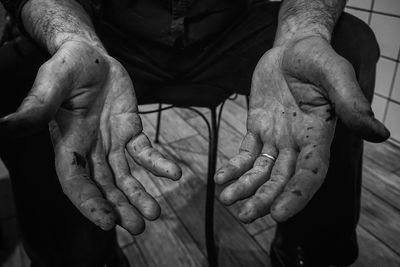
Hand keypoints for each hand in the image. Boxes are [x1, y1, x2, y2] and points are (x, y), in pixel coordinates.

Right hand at [0, 41, 181, 233]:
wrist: (90, 55)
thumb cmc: (68, 65)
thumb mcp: (52, 81)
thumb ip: (37, 106)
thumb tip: (6, 127)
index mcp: (67, 143)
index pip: (75, 181)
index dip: (89, 202)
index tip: (107, 223)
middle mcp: (89, 149)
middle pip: (103, 186)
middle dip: (119, 207)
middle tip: (138, 226)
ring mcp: (111, 142)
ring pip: (125, 175)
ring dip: (138, 195)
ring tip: (153, 214)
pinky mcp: (130, 130)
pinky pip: (144, 151)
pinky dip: (158, 163)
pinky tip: (174, 173)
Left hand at [215, 36, 388, 222]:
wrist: (293, 47)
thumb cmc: (317, 57)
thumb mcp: (336, 74)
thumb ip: (352, 103)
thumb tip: (380, 134)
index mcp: (318, 135)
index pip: (310, 173)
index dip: (296, 195)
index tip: (278, 215)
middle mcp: (298, 142)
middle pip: (281, 178)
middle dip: (263, 199)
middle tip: (243, 217)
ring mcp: (277, 136)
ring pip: (261, 170)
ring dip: (245, 187)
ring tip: (226, 200)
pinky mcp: (258, 127)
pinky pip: (245, 152)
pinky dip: (234, 166)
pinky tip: (221, 177)